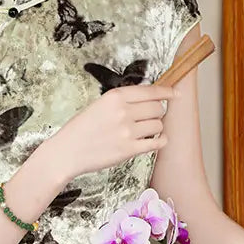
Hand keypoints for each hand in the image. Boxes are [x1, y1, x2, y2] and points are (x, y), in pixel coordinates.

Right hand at [51, 84, 178, 179]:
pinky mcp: (129, 149)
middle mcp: (123, 112)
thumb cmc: (81, 129)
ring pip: (158, 125)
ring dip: (156, 128)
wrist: (67, 151)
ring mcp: (127, 131)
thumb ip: (122, 101)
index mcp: (115, 97)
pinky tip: (154, 141)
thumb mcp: (99, 105)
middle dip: (157, 112)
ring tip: (144, 132)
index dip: (167, 92)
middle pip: (157, 108)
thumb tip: (149, 99)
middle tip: (148, 118)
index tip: (176, 94)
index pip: (150, 91)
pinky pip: (156, 142)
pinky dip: (159, 141)